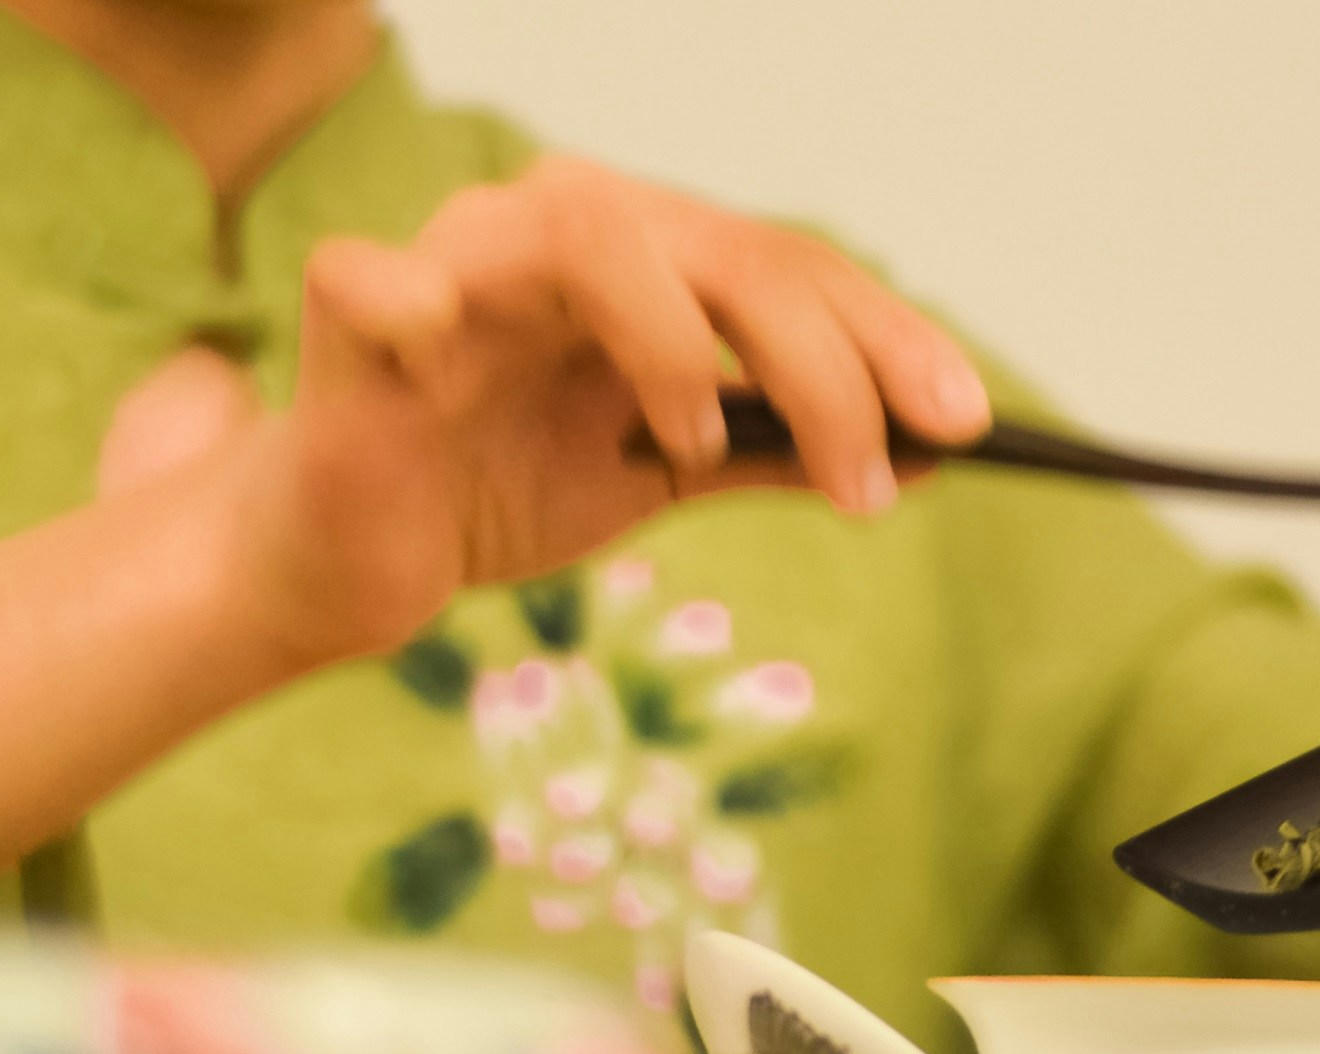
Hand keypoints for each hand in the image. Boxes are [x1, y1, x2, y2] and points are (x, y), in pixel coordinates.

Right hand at [195, 154, 989, 678]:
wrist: (354, 558)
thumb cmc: (502, 488)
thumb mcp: (666, 472)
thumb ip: (782, 448)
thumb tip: (934, 450)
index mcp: (642, 256)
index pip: (786, 269)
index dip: (884, 338)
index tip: (968, 422)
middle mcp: (556, 229)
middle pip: (720, 250)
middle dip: (823, 361)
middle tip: (874, 475)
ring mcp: (453, 258)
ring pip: (588, 233)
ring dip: (670, 342)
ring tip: (698, 446)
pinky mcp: (351, 308)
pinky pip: (377, 281)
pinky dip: (420, 312)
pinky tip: (455, 373)